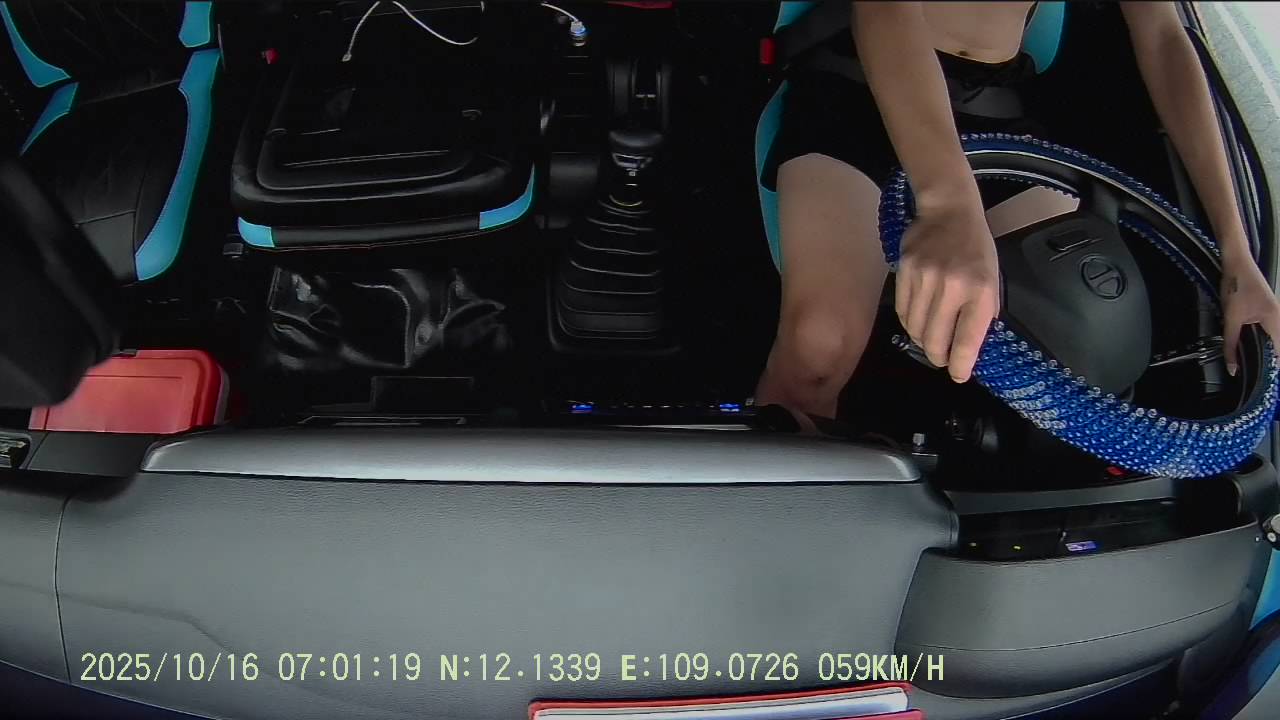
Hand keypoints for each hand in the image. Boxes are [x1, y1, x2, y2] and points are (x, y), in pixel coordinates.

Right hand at [895, 199, 999, 382]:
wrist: (949, 211)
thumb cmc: (975, 248)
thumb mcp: (991, 279)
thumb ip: (982, 313)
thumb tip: (968, 348)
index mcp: (980, 289)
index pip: (968, 339)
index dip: (961, 364)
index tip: (959, 375)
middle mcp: (952, 286)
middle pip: (935, 340)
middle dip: (939, 357)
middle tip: (942, 359)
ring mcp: (924, 278)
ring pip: (916, 329)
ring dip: (923, 341)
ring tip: (930, 338)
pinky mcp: (904, 272)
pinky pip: (903, 311)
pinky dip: (910, 323)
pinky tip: (919, 320)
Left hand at [1220, 255, 1279, 375]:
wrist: (1237, 262)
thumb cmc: (1236, 286)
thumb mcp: (1230, 319)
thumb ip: (1231, 344)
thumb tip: (1232, 368)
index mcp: (1275, 320)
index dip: (1277, 366)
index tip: (1270, 382)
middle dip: (1273, 360)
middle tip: (1260, 377)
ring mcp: (1276, 312)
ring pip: (1276, 337)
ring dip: (1269, 350)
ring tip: (1258, 367)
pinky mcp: (1268, 310)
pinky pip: (1272, 330)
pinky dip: (1265, 340)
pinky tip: (1254, 347)